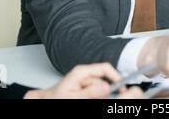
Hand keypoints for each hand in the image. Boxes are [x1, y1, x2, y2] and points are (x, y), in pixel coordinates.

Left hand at [24, 63, 143, 98]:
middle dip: (105, 91)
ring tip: (86, 99)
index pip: (105, 68)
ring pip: (100, 88)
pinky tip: (88, 99)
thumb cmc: (55, 98)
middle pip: (103, 80)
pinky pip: (95, 92)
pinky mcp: (84, 88)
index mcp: (82, 72)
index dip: (115, 76)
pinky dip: (95, 96)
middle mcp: (84, 75)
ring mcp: (84, 82)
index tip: (121, 86)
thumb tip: (106, 86)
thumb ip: (90, 92)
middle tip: (102, 98)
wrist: (47, 100)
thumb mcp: (74, 96)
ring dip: (98, 95)